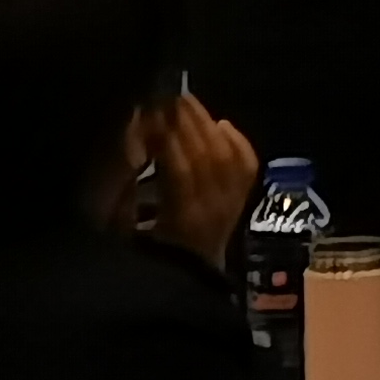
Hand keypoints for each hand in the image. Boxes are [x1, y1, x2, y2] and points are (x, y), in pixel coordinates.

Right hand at [141, 93, 261, 269]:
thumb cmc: (163, 258)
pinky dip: (236, 140)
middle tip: (168, 97)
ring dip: (206, 123)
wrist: (207, 282)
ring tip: (187, 100)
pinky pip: (247, 164)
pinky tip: (221, 123)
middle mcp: (214, 206)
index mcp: (183, 217)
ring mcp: (235, 202)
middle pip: (204, 154)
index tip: (149, 113)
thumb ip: (129, 197)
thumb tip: (130, 146)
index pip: (178, 168)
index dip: (165, 138)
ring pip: (224, 154)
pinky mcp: (250, 198)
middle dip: (186, 122)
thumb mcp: (136, 234)